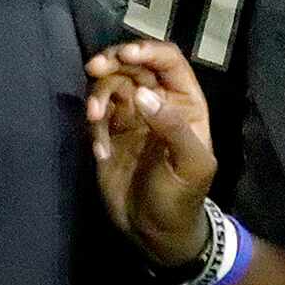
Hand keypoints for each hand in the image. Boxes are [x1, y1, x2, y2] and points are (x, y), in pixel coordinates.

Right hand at [85, 39, 215, 268]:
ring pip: (109, 84)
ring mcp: (130, 116)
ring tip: (93, 119)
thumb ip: (173, 127)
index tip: (126, 55)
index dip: (147, 50)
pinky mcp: (108, 132)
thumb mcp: (190, 165)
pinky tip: (100, 152)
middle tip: (94, 68)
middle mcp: (157, 102)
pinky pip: (96, 114)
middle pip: (132, 65)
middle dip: (112, 61)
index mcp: (184, 102)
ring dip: (97, 95)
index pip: (168, 60)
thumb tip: (143, 95)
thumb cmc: (182, 198)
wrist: (155, 234)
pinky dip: (93, 128)